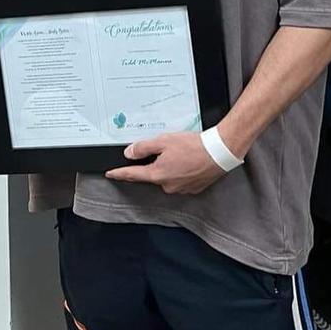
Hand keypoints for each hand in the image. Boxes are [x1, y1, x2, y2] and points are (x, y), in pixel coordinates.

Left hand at [105, 131, 227, 194]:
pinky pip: (180, 179)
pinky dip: (181, 171)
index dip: (120, 173)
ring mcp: (180, 188)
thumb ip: (143, 148)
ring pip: (167, 177)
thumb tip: (129, 153)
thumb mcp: (163, 141)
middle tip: (164, 150)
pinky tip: (188, 161)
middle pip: (152, 175)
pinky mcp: (193, 188)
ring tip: (181, 153)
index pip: (132, 175)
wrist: (219, 152)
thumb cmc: (194, 146)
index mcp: (157, 174)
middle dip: (153, 164)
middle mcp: (167, 185)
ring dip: (169, 167)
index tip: (111, 174)